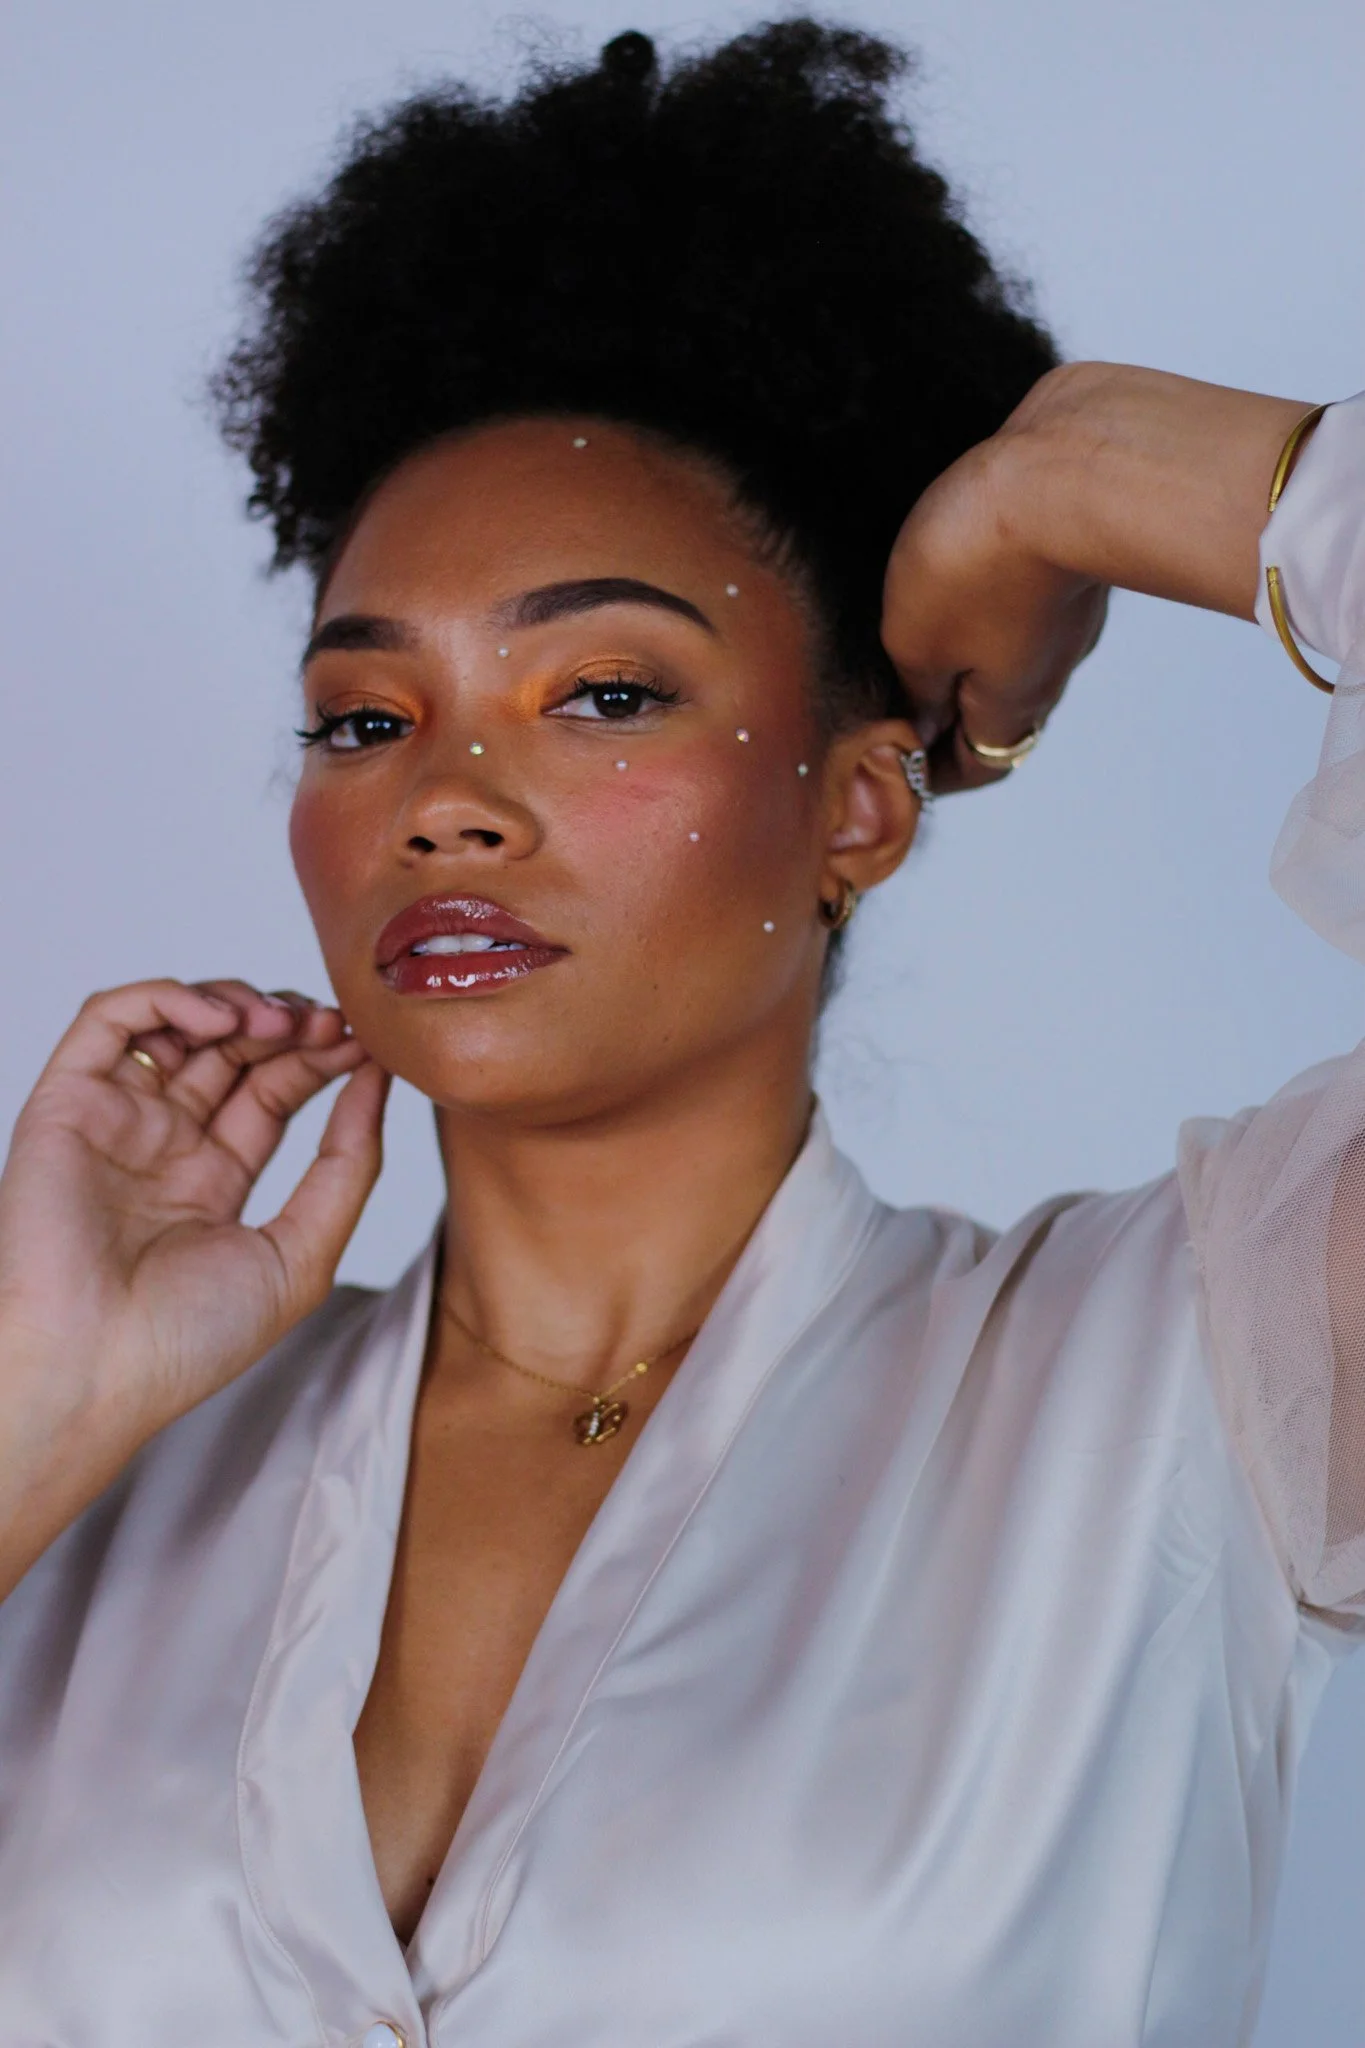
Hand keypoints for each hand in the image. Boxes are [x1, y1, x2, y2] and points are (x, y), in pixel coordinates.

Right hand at [0, 978, 388, 1590]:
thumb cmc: (187, 1341)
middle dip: (290, 1024)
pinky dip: (168, 998)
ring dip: (237, 1004)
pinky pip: (110, 1019)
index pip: (275, 1091)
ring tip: (280, 1024)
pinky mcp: (68, 1102)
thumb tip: (379, 1082)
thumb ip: (347, 1168)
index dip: (320, 1057)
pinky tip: (221, 1021)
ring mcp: (115, 1119)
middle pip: (234, 1051)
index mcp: (213, 1180)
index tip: (365, 1043)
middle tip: (330, 1025)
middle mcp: (162, 1143)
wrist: (94, 1373)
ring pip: (177, 1021)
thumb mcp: (301, 1255)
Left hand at [881, 361, 1314, 793]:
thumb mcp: (917, 639)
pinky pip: (1021, 597)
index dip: (934, 772)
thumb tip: (920, 725)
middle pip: (997, 712)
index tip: (897, 765)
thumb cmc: (987, 557)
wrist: (1069, 461)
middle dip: (947, 715)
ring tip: (912, 628)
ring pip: (1011, 652)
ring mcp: (1066, 610)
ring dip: (965, 651)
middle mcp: (1049, 668)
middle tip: (896, 701)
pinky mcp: (1066, 554)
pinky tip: (955, 567)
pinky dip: (987, 599)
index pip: (976, 767)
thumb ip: (915, 688)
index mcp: (1010, 706)